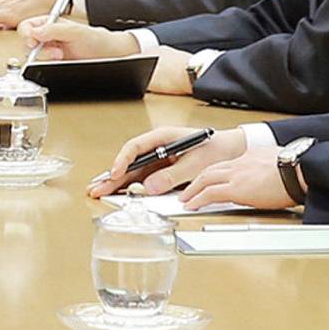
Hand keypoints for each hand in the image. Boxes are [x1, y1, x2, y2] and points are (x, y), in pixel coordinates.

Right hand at [21, 18, 131, 63]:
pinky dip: (49, 65)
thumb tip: (36, 32)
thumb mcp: (76, 31)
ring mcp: (51, 50)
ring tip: (60, 55)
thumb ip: (55, 30)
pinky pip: (43, 66)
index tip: (34, 41)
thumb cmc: (96, 39)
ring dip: (45, 57)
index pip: (28, 27)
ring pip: (34, 56)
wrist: (109, 55)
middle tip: (53, 50)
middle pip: (28, 42)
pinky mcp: (55, 63)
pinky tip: (60, 61)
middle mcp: (48, 37)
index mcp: (50, 24)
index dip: (27, 34)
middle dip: (38, 48)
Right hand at [88, 125, 243, 198]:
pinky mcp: (163, 169)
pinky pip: (143, 177)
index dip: (123, 161)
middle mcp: (158, 147)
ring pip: (133, 171)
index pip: (136, 148)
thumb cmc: (217, 149)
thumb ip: (173, 175)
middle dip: (112, 175)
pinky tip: (119, 192)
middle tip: (96, 187)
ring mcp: (160, 158)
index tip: (116, 174)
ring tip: (100, 191)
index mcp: (164, 137)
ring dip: (117, 182)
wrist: (232, 150)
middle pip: (130, 161)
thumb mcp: (196, 164)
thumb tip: (150, 187)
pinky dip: (130, 185)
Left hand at [181, 150, 292, 211]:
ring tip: (185, 198)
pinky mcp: (236, 188)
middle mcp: (240, 162)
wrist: (301, 169)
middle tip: (188, 189)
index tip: (210, 179)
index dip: (215, 172)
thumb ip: (270, 167)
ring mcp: (237, 174)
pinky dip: (197, 199)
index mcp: (251, 155)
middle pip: (211, 169)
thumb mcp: (280, 162)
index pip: (226, 164)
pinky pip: (210, 194)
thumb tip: (274, 176)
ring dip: (192, 189)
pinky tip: (191, 206)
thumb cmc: (298, 168)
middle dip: (197, 179)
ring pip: (205, 179)